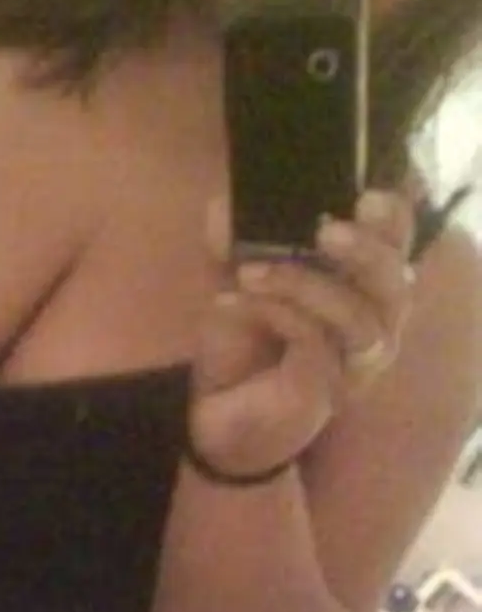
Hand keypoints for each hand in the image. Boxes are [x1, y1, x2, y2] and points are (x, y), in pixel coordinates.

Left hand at [189, 190, 416, 478]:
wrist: (213, 415)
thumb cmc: (241, 347)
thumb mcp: (237, 283)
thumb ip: (237, 243)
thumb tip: (224, 206)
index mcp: (363, 293)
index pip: (396, 250)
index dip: (393, 222)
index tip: (365, 196)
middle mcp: (373, 330)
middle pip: (395, 285)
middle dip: (365, 252)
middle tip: (324, 231)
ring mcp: (353, 366)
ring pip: (358, 318)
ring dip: (305, 284)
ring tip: (250, 270)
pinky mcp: (324, 391)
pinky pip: (315, 343)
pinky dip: (276, 312)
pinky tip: (233, 301)